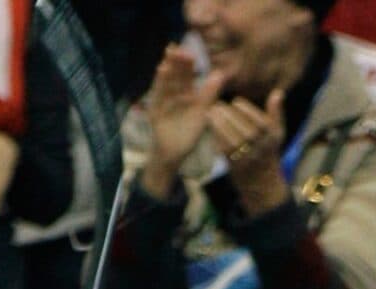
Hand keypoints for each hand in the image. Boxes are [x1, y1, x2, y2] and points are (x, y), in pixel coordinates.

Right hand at [139, 45, 226, 187]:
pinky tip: (161, 70)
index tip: (190, 52)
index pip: (187, 76)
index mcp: (186, 94)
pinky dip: (160, 82)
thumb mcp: (202, 112)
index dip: (188, 64)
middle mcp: (174, 95)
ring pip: (166, 81)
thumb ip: (209, 94)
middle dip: (176, 62)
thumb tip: (220, 74)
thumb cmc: (188, 135)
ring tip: (169, 54)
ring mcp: (164, 101)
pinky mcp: (156, 108)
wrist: (174, 153)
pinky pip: (158, 93)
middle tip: (177, 47)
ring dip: (167, 68)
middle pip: (175, 75)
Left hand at [207, 90, 289, 214]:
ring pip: (234, 142)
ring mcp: (248, 159)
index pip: (262, 124)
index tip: (235, 101)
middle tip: (218, 104)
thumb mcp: (276, 132)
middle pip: (247, 133)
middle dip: (231, 117)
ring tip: (210, 112)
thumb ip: (276, 112)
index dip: (248, 111)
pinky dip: (216, 136)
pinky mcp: (234, 166)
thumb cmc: (267, 150)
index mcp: (273, 139)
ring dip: (220, 126)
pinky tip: (209, 125)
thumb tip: (277, 92)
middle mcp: (262, 150)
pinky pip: (225, 150)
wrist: (261, 181)